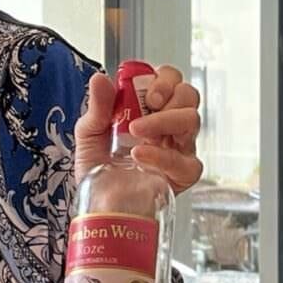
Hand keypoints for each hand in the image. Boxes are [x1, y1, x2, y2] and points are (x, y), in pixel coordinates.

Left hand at [75, 65, 203, 194]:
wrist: (99, 203)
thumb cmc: (98, 168)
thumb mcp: (89, 132)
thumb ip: (98, 106)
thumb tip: (100, 78)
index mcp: (150, 109)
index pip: (171, 80)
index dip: (164, 79)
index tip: (146, 91)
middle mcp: (168, 125)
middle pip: (188, 94)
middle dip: (170, 94)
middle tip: (147, 105)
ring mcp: (179, 148)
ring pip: (192, 120)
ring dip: (164, 120)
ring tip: (136, 132)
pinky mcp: (183, 174)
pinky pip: (186, 160)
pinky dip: (162, 155)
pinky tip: (141, 156)